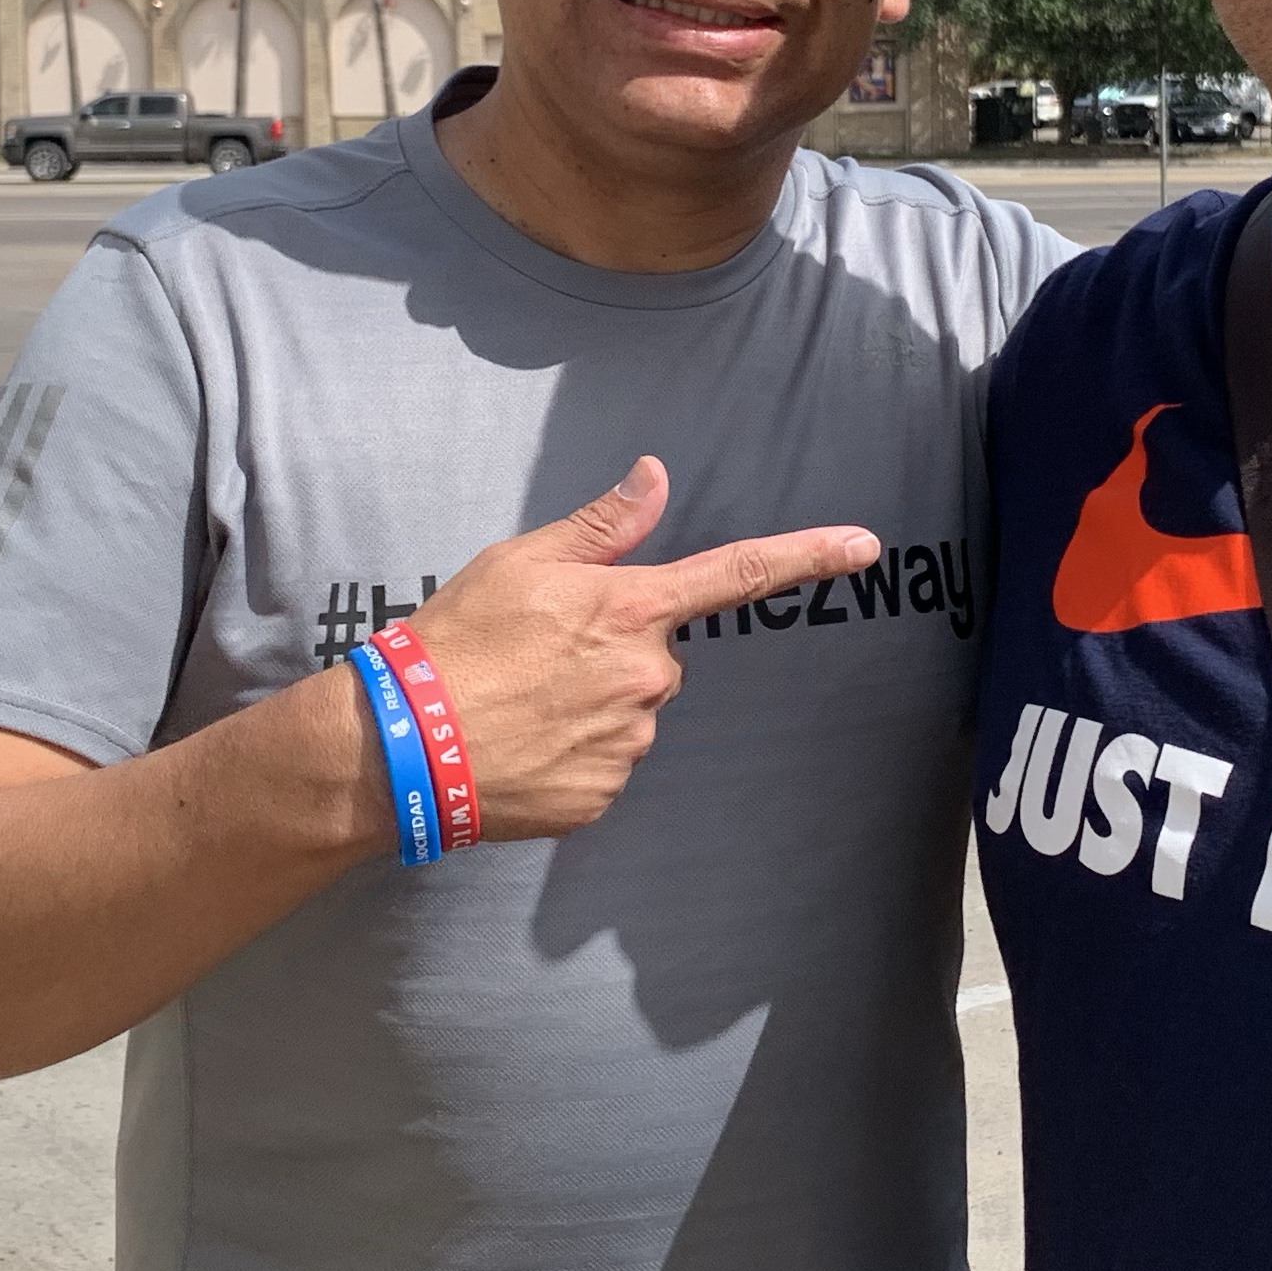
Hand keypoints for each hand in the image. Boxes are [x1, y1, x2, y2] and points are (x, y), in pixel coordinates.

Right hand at [396, 458, 877, 843]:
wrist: (404, 744)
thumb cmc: (456, 640)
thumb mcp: (520, 563)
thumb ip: (600, 528)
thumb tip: (655, 476)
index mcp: (630, 610)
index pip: (737, 573)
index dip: (808, 554)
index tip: (866, 545)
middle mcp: (646, 677)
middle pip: (660, 656)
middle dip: (617, 651)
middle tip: (543, 655)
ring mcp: (630, 742)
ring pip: (634, 711)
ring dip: (593, 704)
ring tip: (524, 701)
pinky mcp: (603, 794)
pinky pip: (607, 762)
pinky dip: (574, 752)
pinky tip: (526, 743)